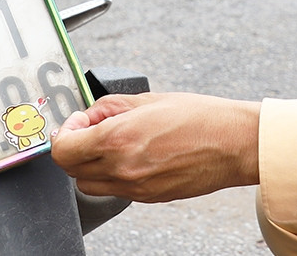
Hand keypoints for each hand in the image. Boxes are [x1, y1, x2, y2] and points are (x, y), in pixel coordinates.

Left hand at [49, 92, 260, 202]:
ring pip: (89, 185)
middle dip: (74, 147)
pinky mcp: (148, 197)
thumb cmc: (199, 118)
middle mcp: (121, 168)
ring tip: (111, 144)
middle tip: (91, 129)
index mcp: (117, 140)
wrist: (233, 144)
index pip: (63, 149)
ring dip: (90, 165)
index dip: (65, 132)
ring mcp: (135, 188)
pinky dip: (113, 174)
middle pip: (71, 170)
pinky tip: (132, 155)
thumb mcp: (148, 99)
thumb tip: (91, 114)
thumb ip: (111, 107)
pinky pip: (115, 189)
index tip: (78, 121)